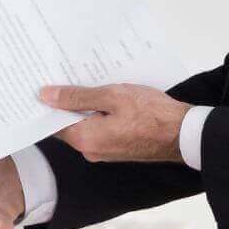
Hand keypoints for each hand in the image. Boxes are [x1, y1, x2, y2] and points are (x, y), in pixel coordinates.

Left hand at [43, 83, 190, 162]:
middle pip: (69, 124)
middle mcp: (91, 150)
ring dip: (86, 106)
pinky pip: (101, 129)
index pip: (53, 122)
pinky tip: (107, 96)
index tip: (44, 84)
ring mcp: (106, 151)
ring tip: (88, 81)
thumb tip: (46, 96)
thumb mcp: (112, 96)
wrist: (184, 133)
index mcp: (85, 139)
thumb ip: (77, 96)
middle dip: (67, 102)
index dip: (48, 103)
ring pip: (86, 125)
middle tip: (65, 76)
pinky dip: (100, 114)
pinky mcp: (118, 148)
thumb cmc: (151, 114)